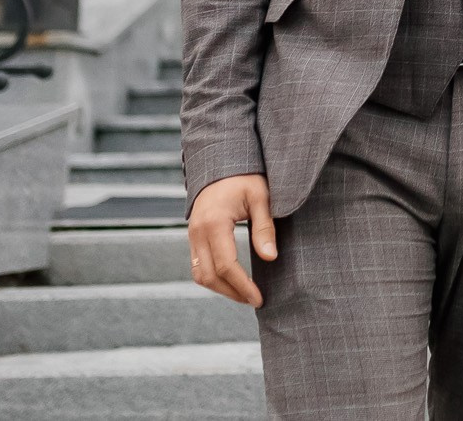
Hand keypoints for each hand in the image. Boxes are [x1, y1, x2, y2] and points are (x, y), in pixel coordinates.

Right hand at [187, 172, 275, 306]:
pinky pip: (198, 265)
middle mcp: (198, 231)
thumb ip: (264, 227)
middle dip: (232, 293)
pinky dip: (213, 278)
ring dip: (221, 289)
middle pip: (210, 276)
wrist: (221, 161)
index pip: (226, 265)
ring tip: (245, 295)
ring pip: (200, 274)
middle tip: (255, 301)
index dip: (243, 286)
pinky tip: (232, 281)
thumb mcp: (261, 197)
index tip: (259, 298)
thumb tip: (270, 258)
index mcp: (214, 222)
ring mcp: (192, 234)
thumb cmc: (245, 177)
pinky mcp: (193, 236)